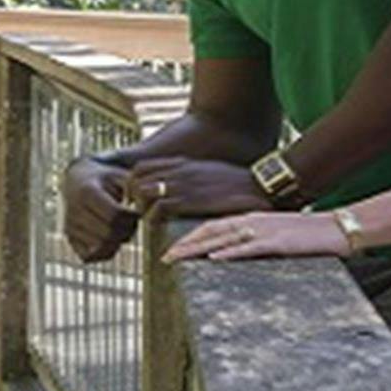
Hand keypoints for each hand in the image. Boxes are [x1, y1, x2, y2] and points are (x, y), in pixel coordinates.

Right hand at [63, 157, 138, 261]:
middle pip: (108, 233)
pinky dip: (104, 252)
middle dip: (127, 231)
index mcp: (86, 191)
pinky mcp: (70, 239)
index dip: (131, 217)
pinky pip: (89, 256)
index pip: (114, 215)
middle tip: (132, 223)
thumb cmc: (105, 179)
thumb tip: (146, 204)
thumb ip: (134, 189)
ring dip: (118, 242)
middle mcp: (74, 210)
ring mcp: (70, 226)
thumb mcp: (120, 176)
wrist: (77, 181)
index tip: (137, 212)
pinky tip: (111, 239)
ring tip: (122, 229)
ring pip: (101, 247)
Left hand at [123, 157, 267, 218]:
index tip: (138, 198)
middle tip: (139, 212)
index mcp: (181, 163)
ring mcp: (183, 184)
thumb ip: (189, 176)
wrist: (258, 184)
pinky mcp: (191, 201)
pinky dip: (153, 219)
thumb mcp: (207, 172)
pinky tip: (160, 227)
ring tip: (149, 221)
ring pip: (142, 192)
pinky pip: (159, 209)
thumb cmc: (237, 182)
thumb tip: (177, 186)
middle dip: (132, 196)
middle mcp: (178, 171)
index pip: (140, 167)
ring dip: (141, 208)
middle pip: (135, 179)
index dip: (133, 183)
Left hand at [163, 209, 349, 262]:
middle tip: (164, 257)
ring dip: (198, 248)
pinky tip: (214, 257)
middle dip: (184, 244)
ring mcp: (265, 231)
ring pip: (223, 238)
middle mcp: (252, 221)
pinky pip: (249, 247)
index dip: (188, 237)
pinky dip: (230, 252)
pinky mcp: (279, 242)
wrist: (338, 227)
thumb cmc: (308, 235)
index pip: (211, 226)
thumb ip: (254, 240)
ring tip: (178, 257)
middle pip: (210, 231)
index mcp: (250, 219)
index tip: (170, 249)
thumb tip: (233, 252)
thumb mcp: (275, 233)